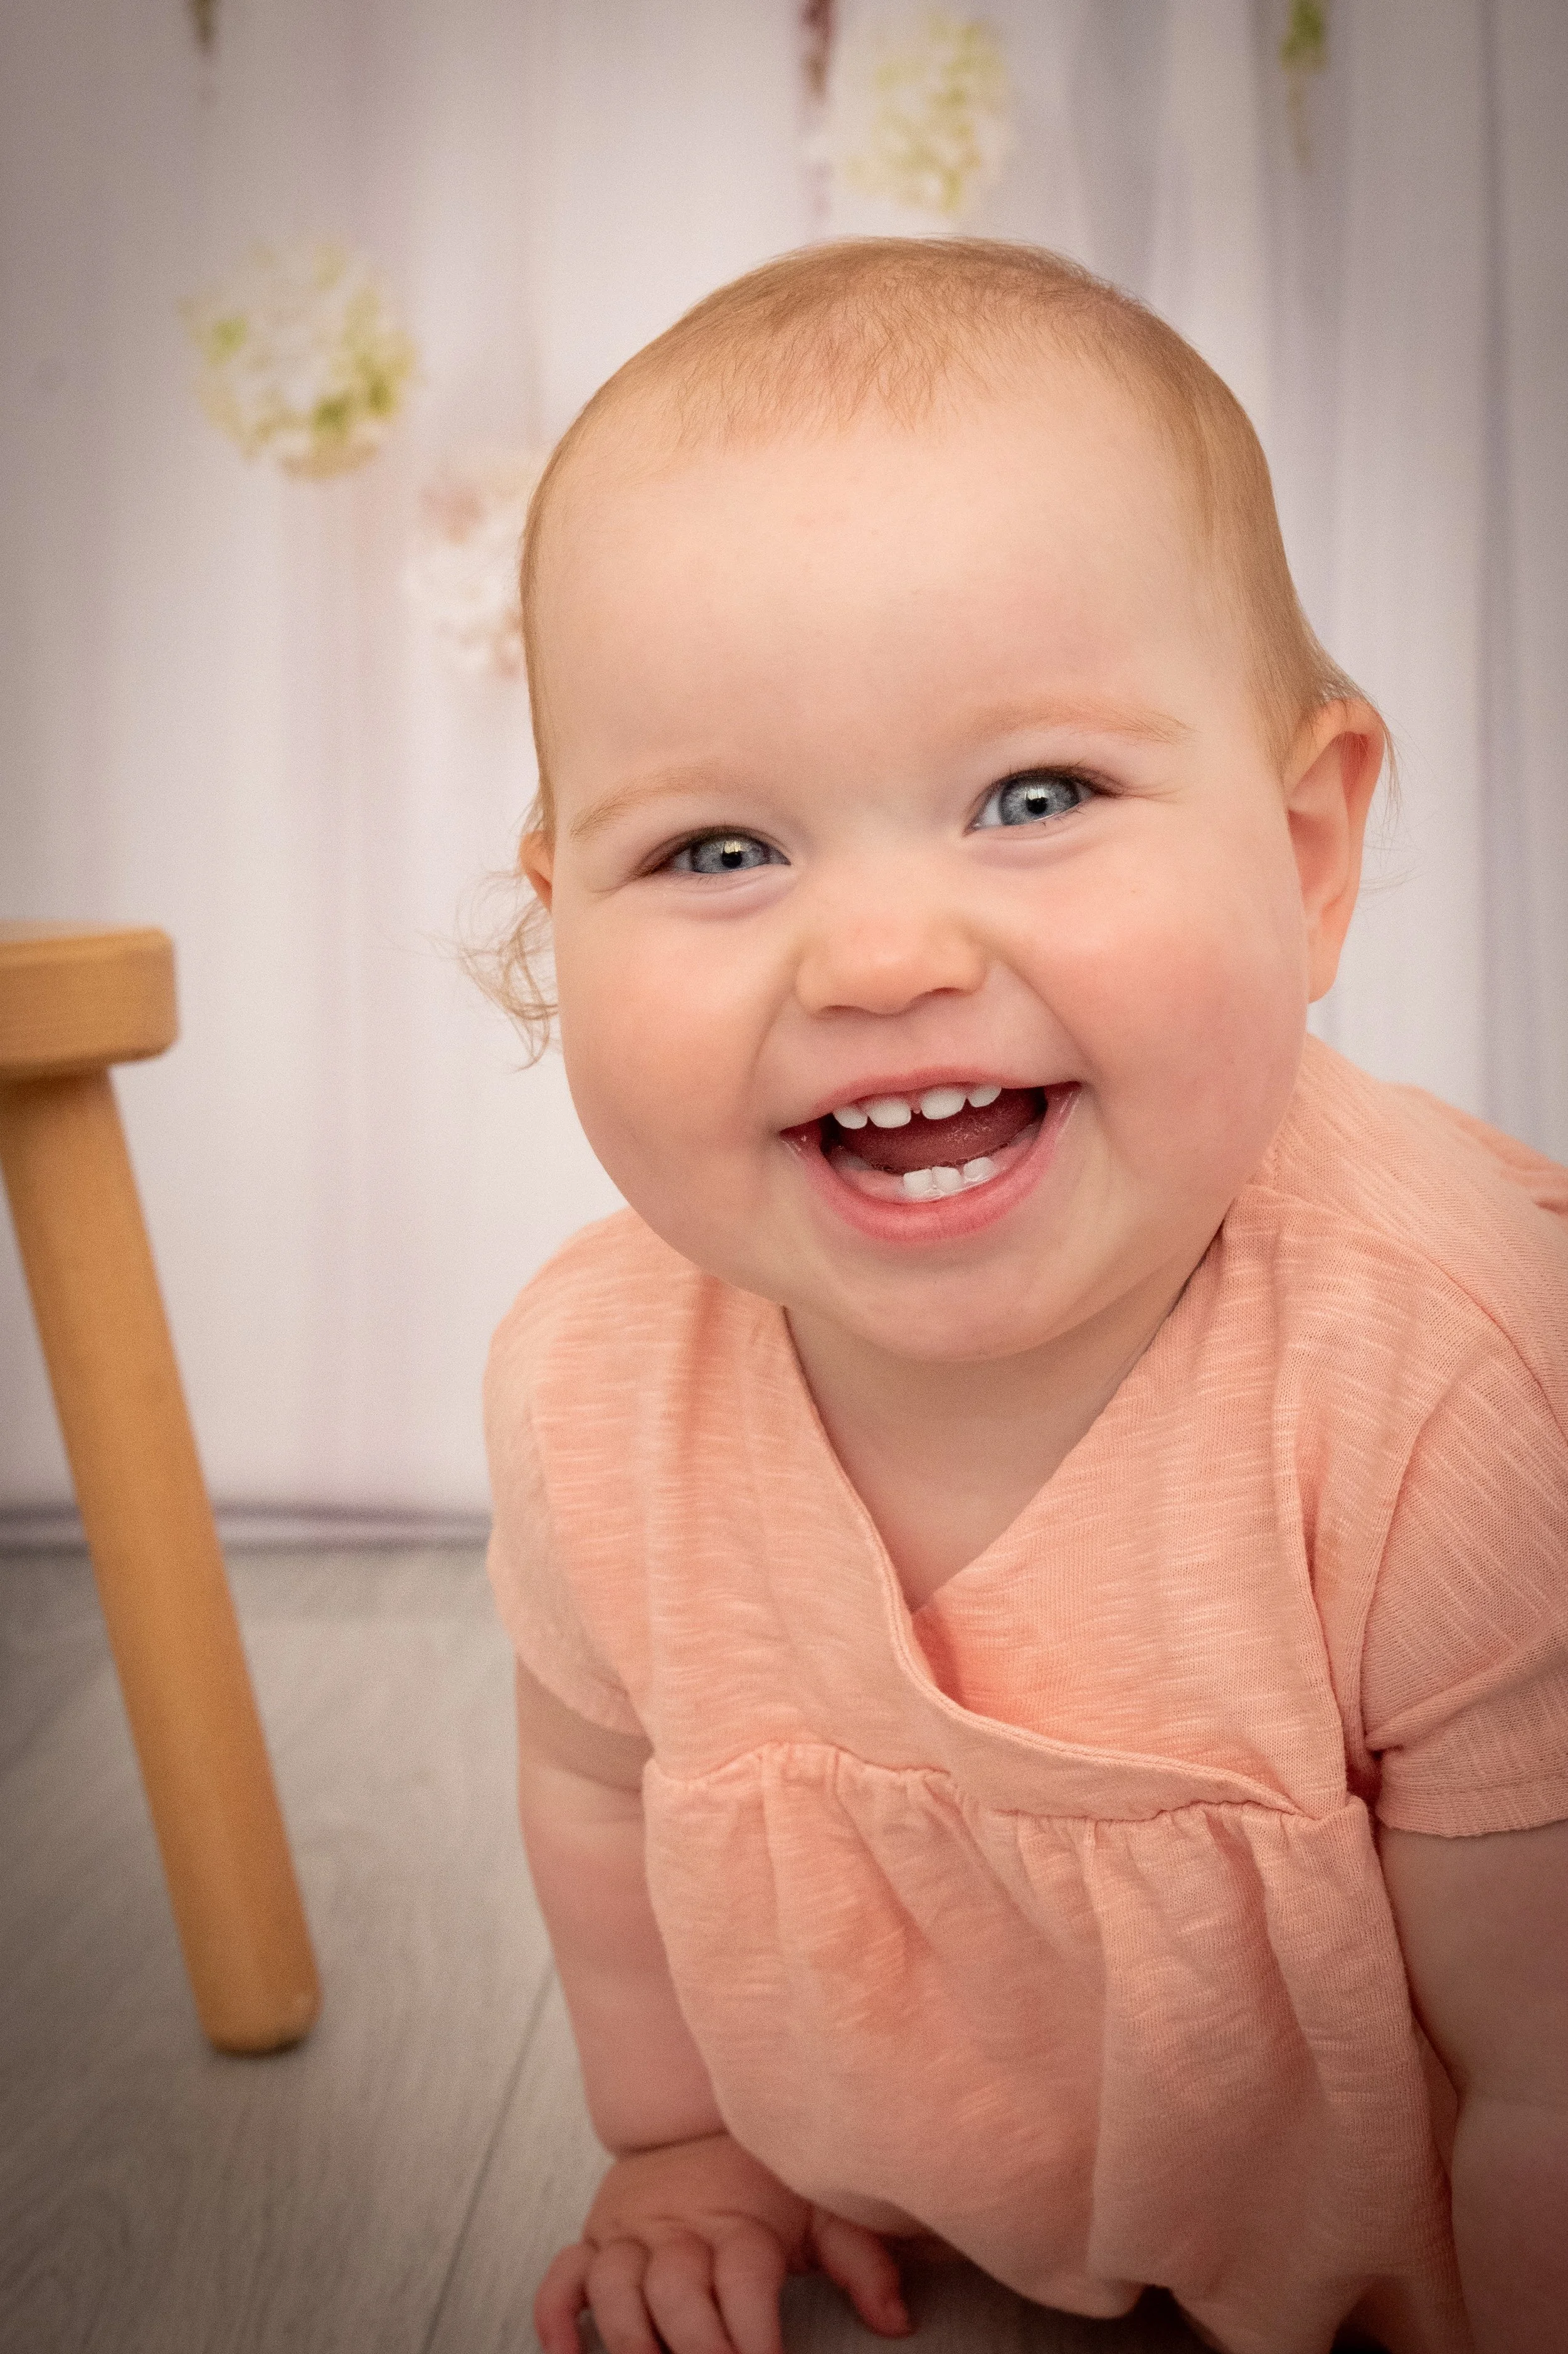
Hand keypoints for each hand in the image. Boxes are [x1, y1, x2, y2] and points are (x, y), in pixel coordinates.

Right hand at [533, 2128, 915, 2353]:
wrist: (700, 2120)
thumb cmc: (766, 2183)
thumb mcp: (822, 2208)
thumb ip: (861, 2262)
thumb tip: (896, 2321)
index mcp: (740, 2220)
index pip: (745, 2280)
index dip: (755, 2334)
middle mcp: (681, 2226)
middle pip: (676, 2290)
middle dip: (695, 2348)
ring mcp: (632, 2233)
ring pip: (614, 2285)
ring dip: (628, 2337)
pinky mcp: (595, 2240)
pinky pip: (562, 2278)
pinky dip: (556, 2317)